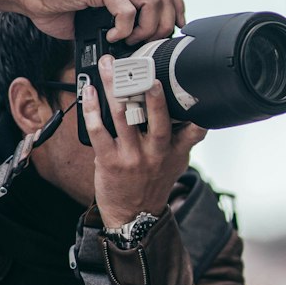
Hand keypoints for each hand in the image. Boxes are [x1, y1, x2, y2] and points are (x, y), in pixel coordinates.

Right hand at [0, 0, 185, 44]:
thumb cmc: (56, 4)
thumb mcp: (94, 15)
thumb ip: (116, 22)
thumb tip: (131, 47)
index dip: (176, 7)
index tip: (173, 29)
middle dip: (164, 24)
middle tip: (147, 42)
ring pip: (153, 1)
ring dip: (146, 28)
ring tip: (129, 40)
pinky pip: (127, 9)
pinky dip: (124, 29)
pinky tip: (111, 36)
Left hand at [82, 54, 207, 228]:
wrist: (133, 216)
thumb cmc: (154, 183)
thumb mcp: (178, 162)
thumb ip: (186, 137)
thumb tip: (196, 111)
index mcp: (175, 150)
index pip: (192, 129)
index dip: (195, 112)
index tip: (192, 90)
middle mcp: (155, 152)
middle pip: (155, 118)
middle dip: (149, 92)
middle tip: (144, 70)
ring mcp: (131, 156)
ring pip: (123, 117)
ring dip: (114, 89)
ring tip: (109, 68)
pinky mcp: (109, 160)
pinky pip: (99, 131)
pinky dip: (92, 110)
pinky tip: (90, 92)